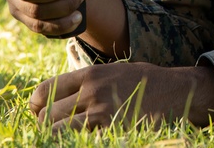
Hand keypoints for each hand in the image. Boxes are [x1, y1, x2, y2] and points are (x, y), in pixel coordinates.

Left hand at [29, 61, 213, 129]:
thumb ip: (85, 82)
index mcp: (90, 74)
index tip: (43, 114)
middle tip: (58, 129)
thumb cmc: (144, 82)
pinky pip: (78, 140)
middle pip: (46, 115)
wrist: (177, 92)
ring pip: (56, 131)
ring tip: (69, 136)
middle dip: (46, 126)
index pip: (42, 91)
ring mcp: (101, 112)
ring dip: (57, 137)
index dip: (36, 107)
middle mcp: (92, 91)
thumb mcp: (113, 72)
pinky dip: (75, 142)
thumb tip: (55, 96)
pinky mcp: (111, 130)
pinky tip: (87, 139)